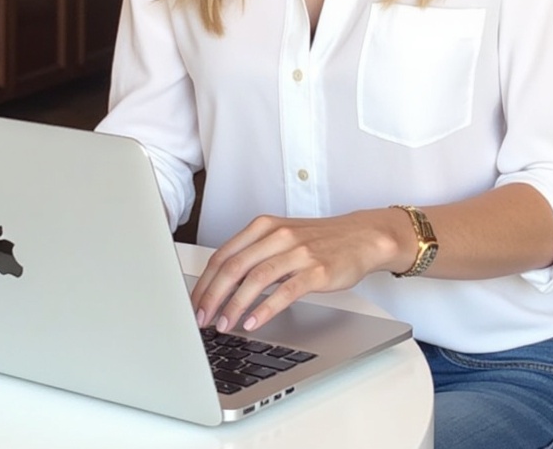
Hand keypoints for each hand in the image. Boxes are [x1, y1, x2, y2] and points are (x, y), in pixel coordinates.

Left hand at [190, 209, 409, 333]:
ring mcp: (297, 252)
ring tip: (223, 325)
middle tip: (200, 320)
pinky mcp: (316, 270)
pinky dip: (266, 308)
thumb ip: (254, 255)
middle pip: (233, 267)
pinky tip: (254, 322)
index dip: (204, 283)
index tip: (193, 305)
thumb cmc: (318, 241)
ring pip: (255, 278)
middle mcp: (277, 235)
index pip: (223, 255)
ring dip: (234, 305)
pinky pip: (285, 290)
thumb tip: (221, 287)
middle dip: (212, 296)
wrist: (360, 237)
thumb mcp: (281, 239)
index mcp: (263, 226)